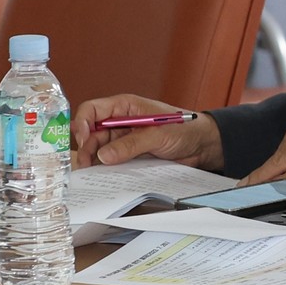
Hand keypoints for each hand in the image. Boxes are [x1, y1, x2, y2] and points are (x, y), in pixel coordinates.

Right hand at [74, 94, 225, 171]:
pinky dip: (104, 168)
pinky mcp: (128, 155)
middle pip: (91, 133)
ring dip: (93, 160)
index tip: (82, 138)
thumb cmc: (185, 129)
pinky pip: (110, 161)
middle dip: (86, 148)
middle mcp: (119, 122)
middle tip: (84, 166)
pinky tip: (100, 177)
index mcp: (124, 107)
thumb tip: (104, 156)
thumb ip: (132, 144)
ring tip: (90, 174)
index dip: (82, 122)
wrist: (203, 146)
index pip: (92, 110)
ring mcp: (123, 139)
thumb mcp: (158, 134)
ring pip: (98, 149)